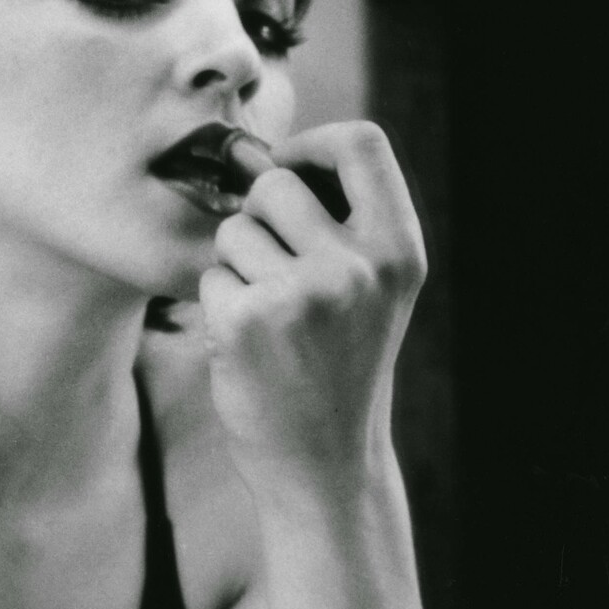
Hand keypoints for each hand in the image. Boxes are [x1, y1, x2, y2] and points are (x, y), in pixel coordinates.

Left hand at [199, 123, 424, 486]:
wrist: (325, 466)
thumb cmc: (339, 369)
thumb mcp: (371, 291)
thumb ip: (338, 221)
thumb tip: (256, 152)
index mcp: (399, 250)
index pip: (362, 142)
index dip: (315, 147)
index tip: (294, 175)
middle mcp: (357, 267)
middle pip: (276, 183)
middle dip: (259, 217)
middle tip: (273, 271)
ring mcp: (300, 294)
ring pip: (234, 231)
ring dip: (236, 267)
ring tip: (268, 320)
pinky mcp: (246, 322)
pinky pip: (209, 277)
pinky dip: (218, 307)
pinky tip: (248, 349)